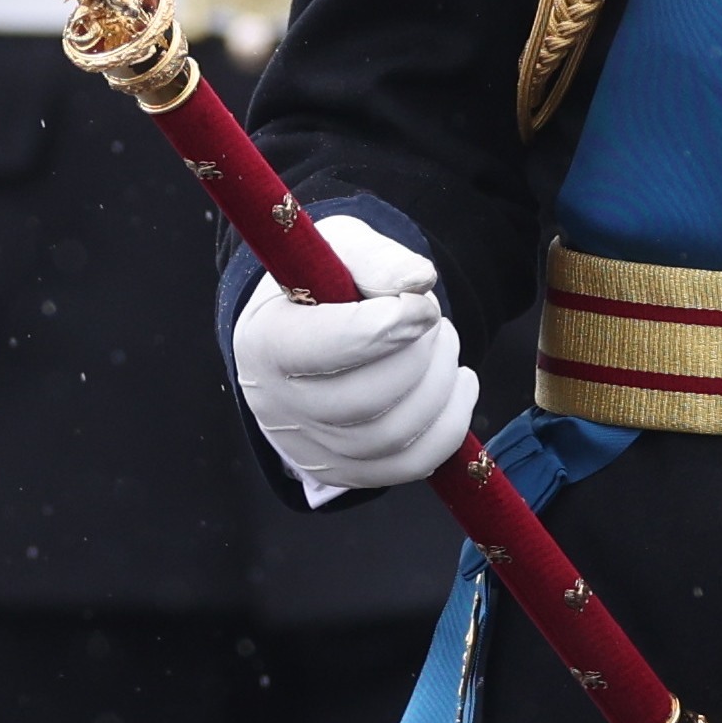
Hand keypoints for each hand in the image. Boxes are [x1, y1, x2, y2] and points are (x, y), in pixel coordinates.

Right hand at [228, 216, 471, 493]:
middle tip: (435, 321)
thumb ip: (377, 259)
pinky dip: (448, 426)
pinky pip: (410, 465)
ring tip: (443, 345)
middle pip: (367, 399)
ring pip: (394, 436)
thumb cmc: (325, 285)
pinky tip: (456, 386)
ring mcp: (308, 446)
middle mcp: (276, 403)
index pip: (328, 348)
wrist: (306, 332)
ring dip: (440, 385)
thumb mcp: (342, 251)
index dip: (389, 328)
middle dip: (421, 355)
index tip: (425, 305)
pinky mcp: (342, 471)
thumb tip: (419, 282)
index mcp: (265, 341)